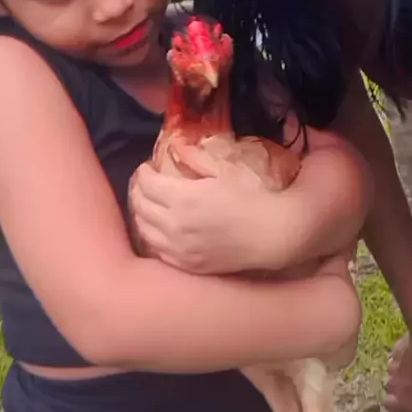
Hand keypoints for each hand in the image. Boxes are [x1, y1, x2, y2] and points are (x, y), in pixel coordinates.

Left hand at [129, 153, 281, 274]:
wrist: (273, 235)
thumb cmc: (252, 198)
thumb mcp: (224, 170)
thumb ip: (195, 158)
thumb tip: (175, 146)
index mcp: (183, 198)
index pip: (146, 183)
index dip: (143, 171)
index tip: (148, 166)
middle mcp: (174, 226)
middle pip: (139, 205)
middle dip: (138, 189)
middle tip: (145, 182)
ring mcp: (178, 249)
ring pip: (143, 229)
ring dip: (141, 213)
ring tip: (149, 203)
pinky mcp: (186, 265)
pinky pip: (156, 250)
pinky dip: (152, 235)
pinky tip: (159, 228)